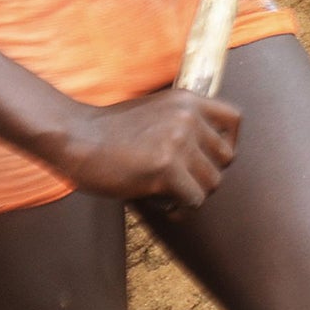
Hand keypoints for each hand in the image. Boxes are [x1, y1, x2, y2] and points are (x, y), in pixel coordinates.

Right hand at [53, 88, 240, 208]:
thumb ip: (181, 123)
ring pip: (212, 182)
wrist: (74, 136)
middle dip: (206, 175)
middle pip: (225, 158)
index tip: (210, 160)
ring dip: (192, 195)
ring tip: (169, 197)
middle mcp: (188, 117)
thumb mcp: (154, 112)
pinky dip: (181, 209)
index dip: (228, 144)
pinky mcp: (166, 167)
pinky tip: (164, 208)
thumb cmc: (107, 132)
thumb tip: (206, 156)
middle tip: (183, 184)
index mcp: (187, 100)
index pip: (235, 119)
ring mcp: (178, 140)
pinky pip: (193, 199)